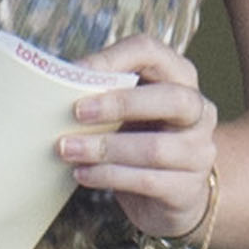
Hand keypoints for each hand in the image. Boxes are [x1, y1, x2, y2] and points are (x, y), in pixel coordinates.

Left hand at [60, 35, 216, 238]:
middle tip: (76, 112)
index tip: (74, 72)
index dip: (111, 58)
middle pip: (171, 98)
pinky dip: (109, 176)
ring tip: (67, 149)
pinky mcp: (188, 188)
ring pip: (155, 148)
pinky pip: (148, 181)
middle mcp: (198, 111)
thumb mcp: (123, 109)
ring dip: (104, 148)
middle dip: (120, 103)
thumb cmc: (137, 138)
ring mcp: (198, 151)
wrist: (170, 196)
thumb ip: (100, 92)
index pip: (150, 51)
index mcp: (179, 77)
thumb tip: (49, 84)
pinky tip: (82, 173)